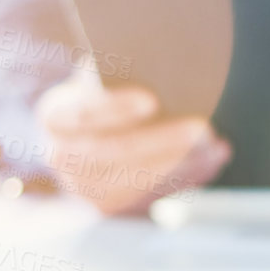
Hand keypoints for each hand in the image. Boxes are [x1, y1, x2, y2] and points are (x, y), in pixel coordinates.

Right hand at [37, 77, 230, 215]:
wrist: (80, 134)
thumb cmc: (101, 94)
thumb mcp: (99, 77)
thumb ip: (118, 72)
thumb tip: (163, 64)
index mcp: (54, 117)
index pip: (83, 113)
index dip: (117, 107)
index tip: (152, 99)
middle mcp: (61, 157)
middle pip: (116, 151)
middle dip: (163, 140)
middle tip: (202, 127)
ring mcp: (83, 187)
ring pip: (137, 178)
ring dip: (182, 163)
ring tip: (215, 145)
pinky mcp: (108, 206)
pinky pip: (151, 195)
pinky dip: (186, 178)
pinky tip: (212, 160)